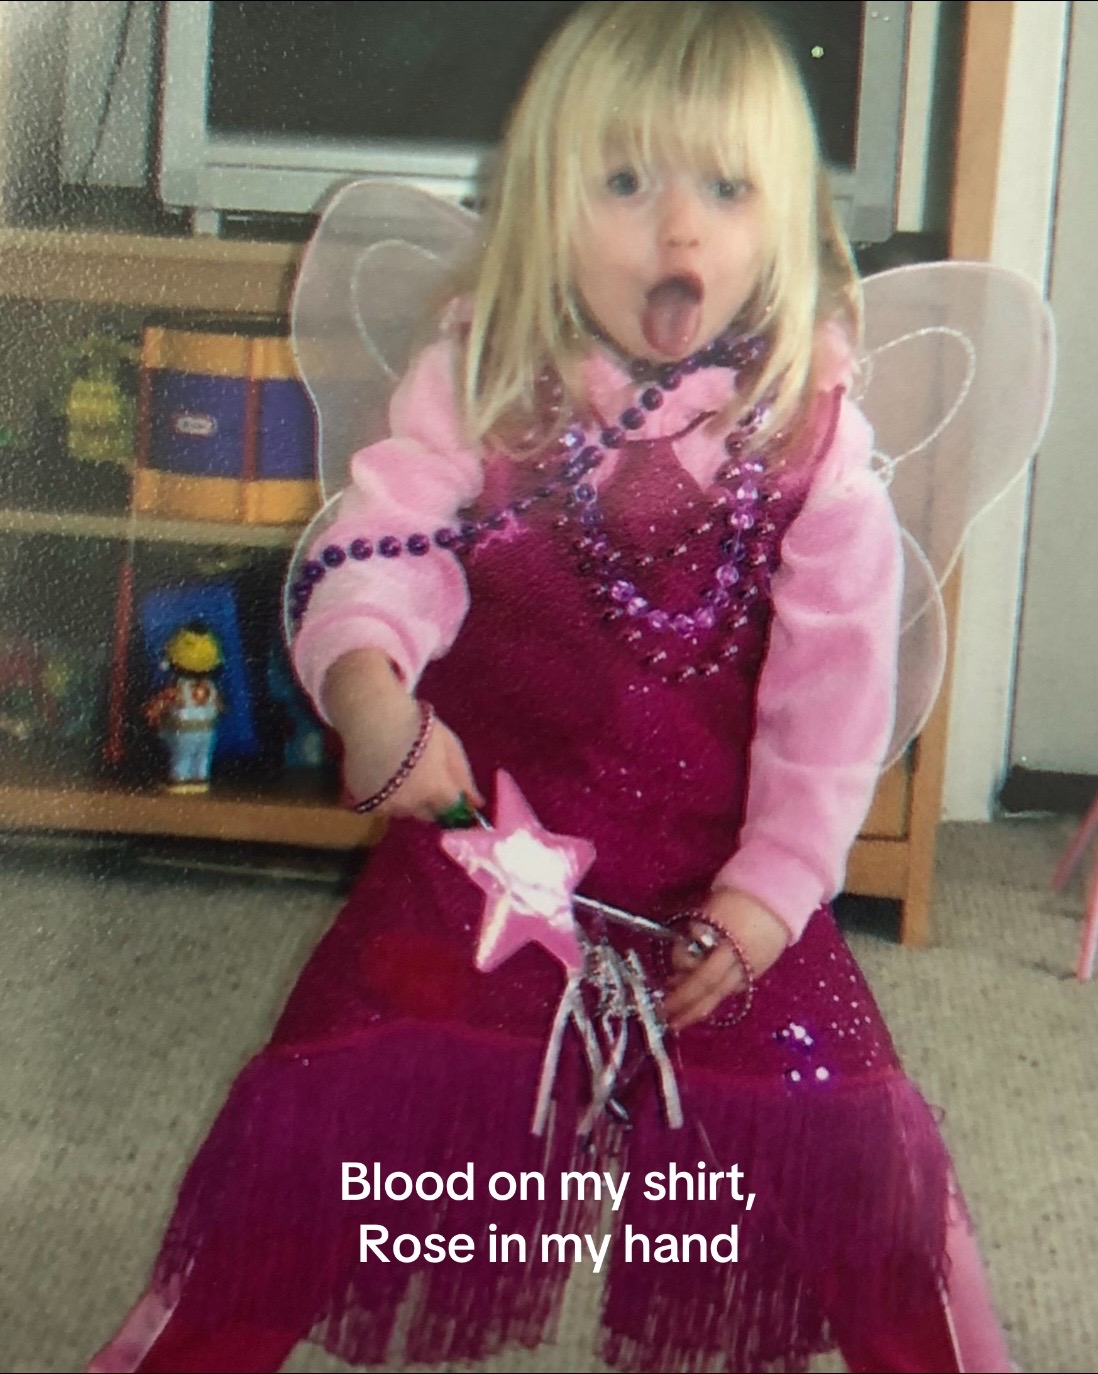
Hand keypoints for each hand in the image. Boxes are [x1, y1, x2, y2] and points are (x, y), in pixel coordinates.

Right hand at [322, 648, 483, 822]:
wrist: (371, 715)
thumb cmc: (415, 724)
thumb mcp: (449, 744)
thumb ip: (463, 777)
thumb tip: (477, 803)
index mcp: (435, 791)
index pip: (452, 811)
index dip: (452, 801)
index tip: (449, 791)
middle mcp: (411, 805)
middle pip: (427, 814)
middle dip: (430, 802)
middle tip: (422, 776)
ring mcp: (385, 806)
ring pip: (403, 811)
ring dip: (406, 799)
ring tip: (398, 770)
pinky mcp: (363, 802)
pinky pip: (381, 806)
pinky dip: (384, 796)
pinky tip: (380, 774)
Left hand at [661, 889, 789, 1032]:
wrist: (780, 892)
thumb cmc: (736, 894)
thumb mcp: (709, 911)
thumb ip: (695, 937)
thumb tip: (680, 964)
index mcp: (724, 942)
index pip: (700, 977)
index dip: (681, 994)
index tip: (663, 1002)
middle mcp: (740, 958)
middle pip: (712, 991)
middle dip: (688, 1009)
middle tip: (669, 1020)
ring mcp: (753, 966)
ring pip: (724, 994)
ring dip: (701, 1004)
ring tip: (682, 1011)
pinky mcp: (761, 969)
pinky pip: (736, 987)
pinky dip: (718, 993)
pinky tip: (706, 994)